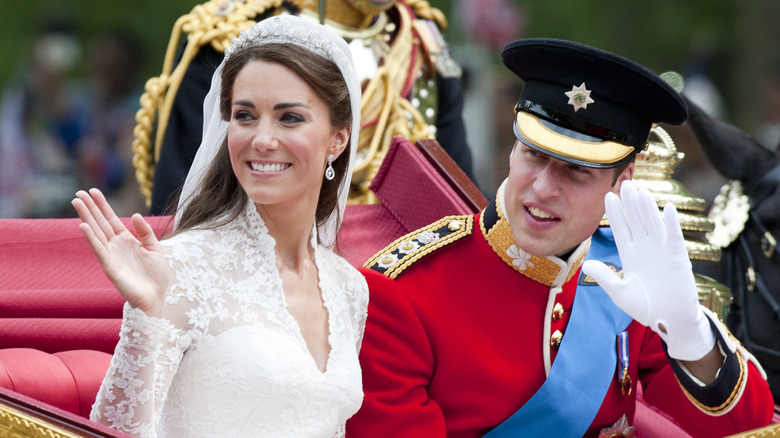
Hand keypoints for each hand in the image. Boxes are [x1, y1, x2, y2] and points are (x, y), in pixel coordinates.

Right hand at [72, 189, 168, 316]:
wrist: (156, 297)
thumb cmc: (156, 275)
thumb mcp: (155, 248)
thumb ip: (145, 232)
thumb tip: (134, 215)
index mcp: (126, 240)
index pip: (111, 219)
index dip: (103, 205)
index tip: (93, 191)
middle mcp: (116, 246)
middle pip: (100, 223)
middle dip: (90, 208)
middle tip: (78, 192)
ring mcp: (111, 256)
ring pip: (96, 233)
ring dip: (86, 218)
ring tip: (76, 203)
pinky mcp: (109, 267)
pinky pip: (99, 250)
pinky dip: (91, 238)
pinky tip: (83, 226)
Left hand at [582, 181, 714, 360]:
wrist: (670, 320)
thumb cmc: (646, 308)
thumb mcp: (621, 293)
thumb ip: (605, 278)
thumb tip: (586, 265)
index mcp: (630, 254)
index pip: (621, 228)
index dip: (615, 213)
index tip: (608, 196)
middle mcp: (645, 248)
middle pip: (636, 220)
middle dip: (630, 203)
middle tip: (625, 183)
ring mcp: (662, 250)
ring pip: (653, 224)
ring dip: (647, 208)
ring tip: (641, 191)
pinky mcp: (678, 257)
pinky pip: (674, 236)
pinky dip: (671, 223)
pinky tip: (667, 208)